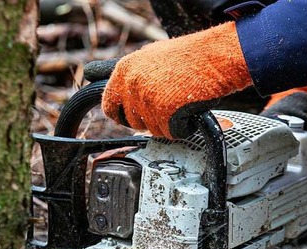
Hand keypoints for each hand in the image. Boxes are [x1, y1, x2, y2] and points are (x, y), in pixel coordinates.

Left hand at [102, 22, 252, 138]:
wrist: (215, 58)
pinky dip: (182, 127)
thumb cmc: (187, 58)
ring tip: (181, 101)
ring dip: (167, 123)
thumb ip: (126, 74)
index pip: (109, 106)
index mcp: (124, 70)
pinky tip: (189, 109)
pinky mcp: (164, 114)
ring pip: (153, 130)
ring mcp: (147, 100)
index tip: (132, 116)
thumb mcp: (149, 57)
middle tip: (166, 104)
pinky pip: (170, 133)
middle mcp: (132, 85)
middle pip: (132, 122)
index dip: (122, 115)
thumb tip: (91, 74)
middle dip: (147, 120)